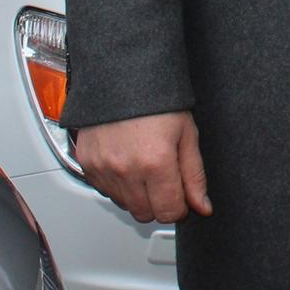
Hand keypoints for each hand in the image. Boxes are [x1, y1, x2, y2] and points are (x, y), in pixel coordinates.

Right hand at [73, 110, 212, 223]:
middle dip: (159, 202)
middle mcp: (126, 170)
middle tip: (165, 177)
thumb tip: (202, 207)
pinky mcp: (87, 164)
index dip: (179, 206)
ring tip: (145, 164)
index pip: (168, 212)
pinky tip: (127, 161)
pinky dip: (118, 184)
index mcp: (156, 163)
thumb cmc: (158, 100)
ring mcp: (103, 168)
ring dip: (137, 194)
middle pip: (145, 214)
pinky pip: (105, 191)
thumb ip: (195, 176)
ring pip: (125, 205)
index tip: (181, 194)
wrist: (123, 76)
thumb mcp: (187, 134)